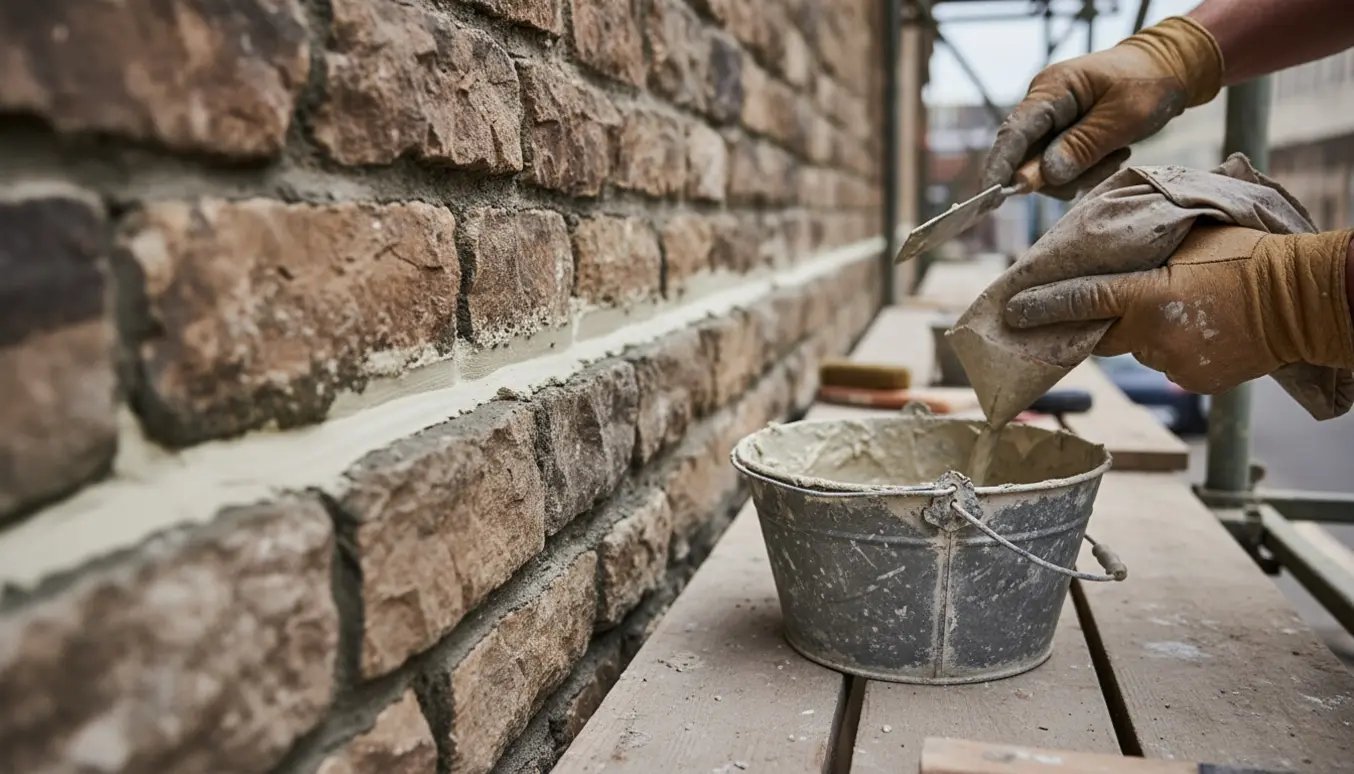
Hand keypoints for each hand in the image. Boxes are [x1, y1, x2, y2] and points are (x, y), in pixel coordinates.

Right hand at [981, 16, 1222, 198]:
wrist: (1166, 70)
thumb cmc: (1148, 84)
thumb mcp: (1123, 117)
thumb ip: (1083, 146)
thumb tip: (1044, 177)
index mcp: (1053, 90)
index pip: (1014, 133)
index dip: (1000, 167)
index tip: (992, 199)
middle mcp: (1042, 106)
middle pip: (1027, 158)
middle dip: (1060, 174)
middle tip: (1106, 162)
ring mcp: (1050, 122)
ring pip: (1045, 169)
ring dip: (1080, 173)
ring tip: (1116, 154)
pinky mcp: (1060, 136)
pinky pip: (1060, 168)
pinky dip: (1085, 171)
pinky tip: (1111, 154)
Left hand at [1002, 224, 1353, 394]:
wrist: (1304, 301)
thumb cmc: (1249, 256)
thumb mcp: (1191, 239)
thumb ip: (1145, 250)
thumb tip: (1106, 250)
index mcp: (1149, 296)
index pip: (1082, 302)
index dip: (1043, 307)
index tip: (1014, 312)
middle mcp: (1153, 336)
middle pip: (1100, 335)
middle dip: (1091, 323)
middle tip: (1090, 308)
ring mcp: (1173, 364)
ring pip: (1136, 349)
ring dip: (1143, 332)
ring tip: (1181, 307)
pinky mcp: (1192, 382)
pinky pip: (1166, 364)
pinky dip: (1171, 348)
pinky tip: (1199, 328)